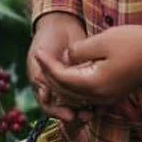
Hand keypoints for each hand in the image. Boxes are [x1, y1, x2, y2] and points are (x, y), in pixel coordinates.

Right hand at [27, 12, 94, 130]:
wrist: (61, 25)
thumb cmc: (45, 41)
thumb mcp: (38, 59)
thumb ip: (39, 77)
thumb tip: (45, 98)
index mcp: (44, 88)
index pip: (51, 108)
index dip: (60, 113)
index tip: (69, 115)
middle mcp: (59, 90)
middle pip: (67, 110)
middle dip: (76, 115)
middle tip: (85, 116)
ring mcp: (73, 85)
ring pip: (80, 105)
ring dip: (87, 110)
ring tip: (95, 112)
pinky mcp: (86, 79)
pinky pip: (91, 94)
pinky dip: (96, 100)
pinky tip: (103, 103)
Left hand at [32, 23, 141, 109]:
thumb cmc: (133, 42)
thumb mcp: (101, 41)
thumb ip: (78, 52)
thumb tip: (66, 58)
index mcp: (94, 85)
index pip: (61, 79)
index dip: (47, 65)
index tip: (37, 51)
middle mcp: (100, 97)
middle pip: (66, 91)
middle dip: (50, 76)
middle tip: (40, 58)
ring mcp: (108, 98)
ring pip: (76, 95)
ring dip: (61, 82)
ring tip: (51, 65)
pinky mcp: (114, 93)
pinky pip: (88, 94)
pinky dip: (75, 85)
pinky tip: (71, 72)